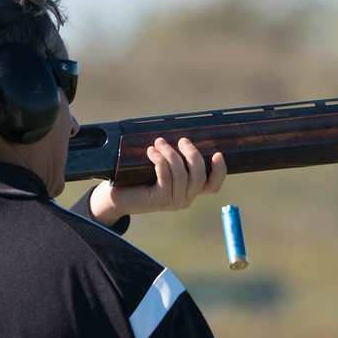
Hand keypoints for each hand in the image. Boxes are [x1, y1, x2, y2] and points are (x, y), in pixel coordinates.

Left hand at [88, 138, 226, 224]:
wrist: (118, 195)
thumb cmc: (139, 178)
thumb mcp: (161, 166)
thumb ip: (174, 157)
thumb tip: (182, 135)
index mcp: (190, 191)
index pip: (213, 185)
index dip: (220, 171)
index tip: (218, 154)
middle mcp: (186, 199)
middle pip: (199, 176)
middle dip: (192, 154)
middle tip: (182, 140)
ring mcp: (174, 201)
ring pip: (182, 175)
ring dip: (171, 154)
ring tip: (159, 142)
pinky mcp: (160, 200)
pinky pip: (165, 177)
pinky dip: (160, 161)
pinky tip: (151, 152)